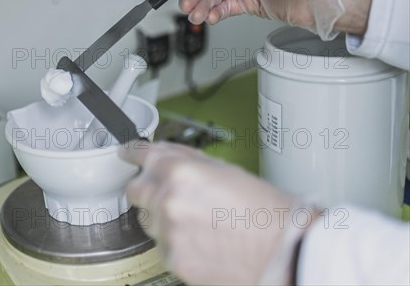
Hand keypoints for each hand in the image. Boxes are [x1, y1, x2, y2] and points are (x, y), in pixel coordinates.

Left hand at [121, 141, 314, 284]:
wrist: (284, 252)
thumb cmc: (263, 211)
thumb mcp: (225, 169)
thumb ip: (186, 159)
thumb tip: (163, 153)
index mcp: (181, 171)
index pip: (140, 154)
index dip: (132, 153)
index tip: (127, 154)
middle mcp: (168, 200)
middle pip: (134, 190)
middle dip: (147, 188)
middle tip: (167, 193)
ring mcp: (167, 232)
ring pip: (146, 220)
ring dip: (161, 217)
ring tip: (195, 221)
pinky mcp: (172, 259)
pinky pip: (161, 245)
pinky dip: (174, 242)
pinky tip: (200, 240)